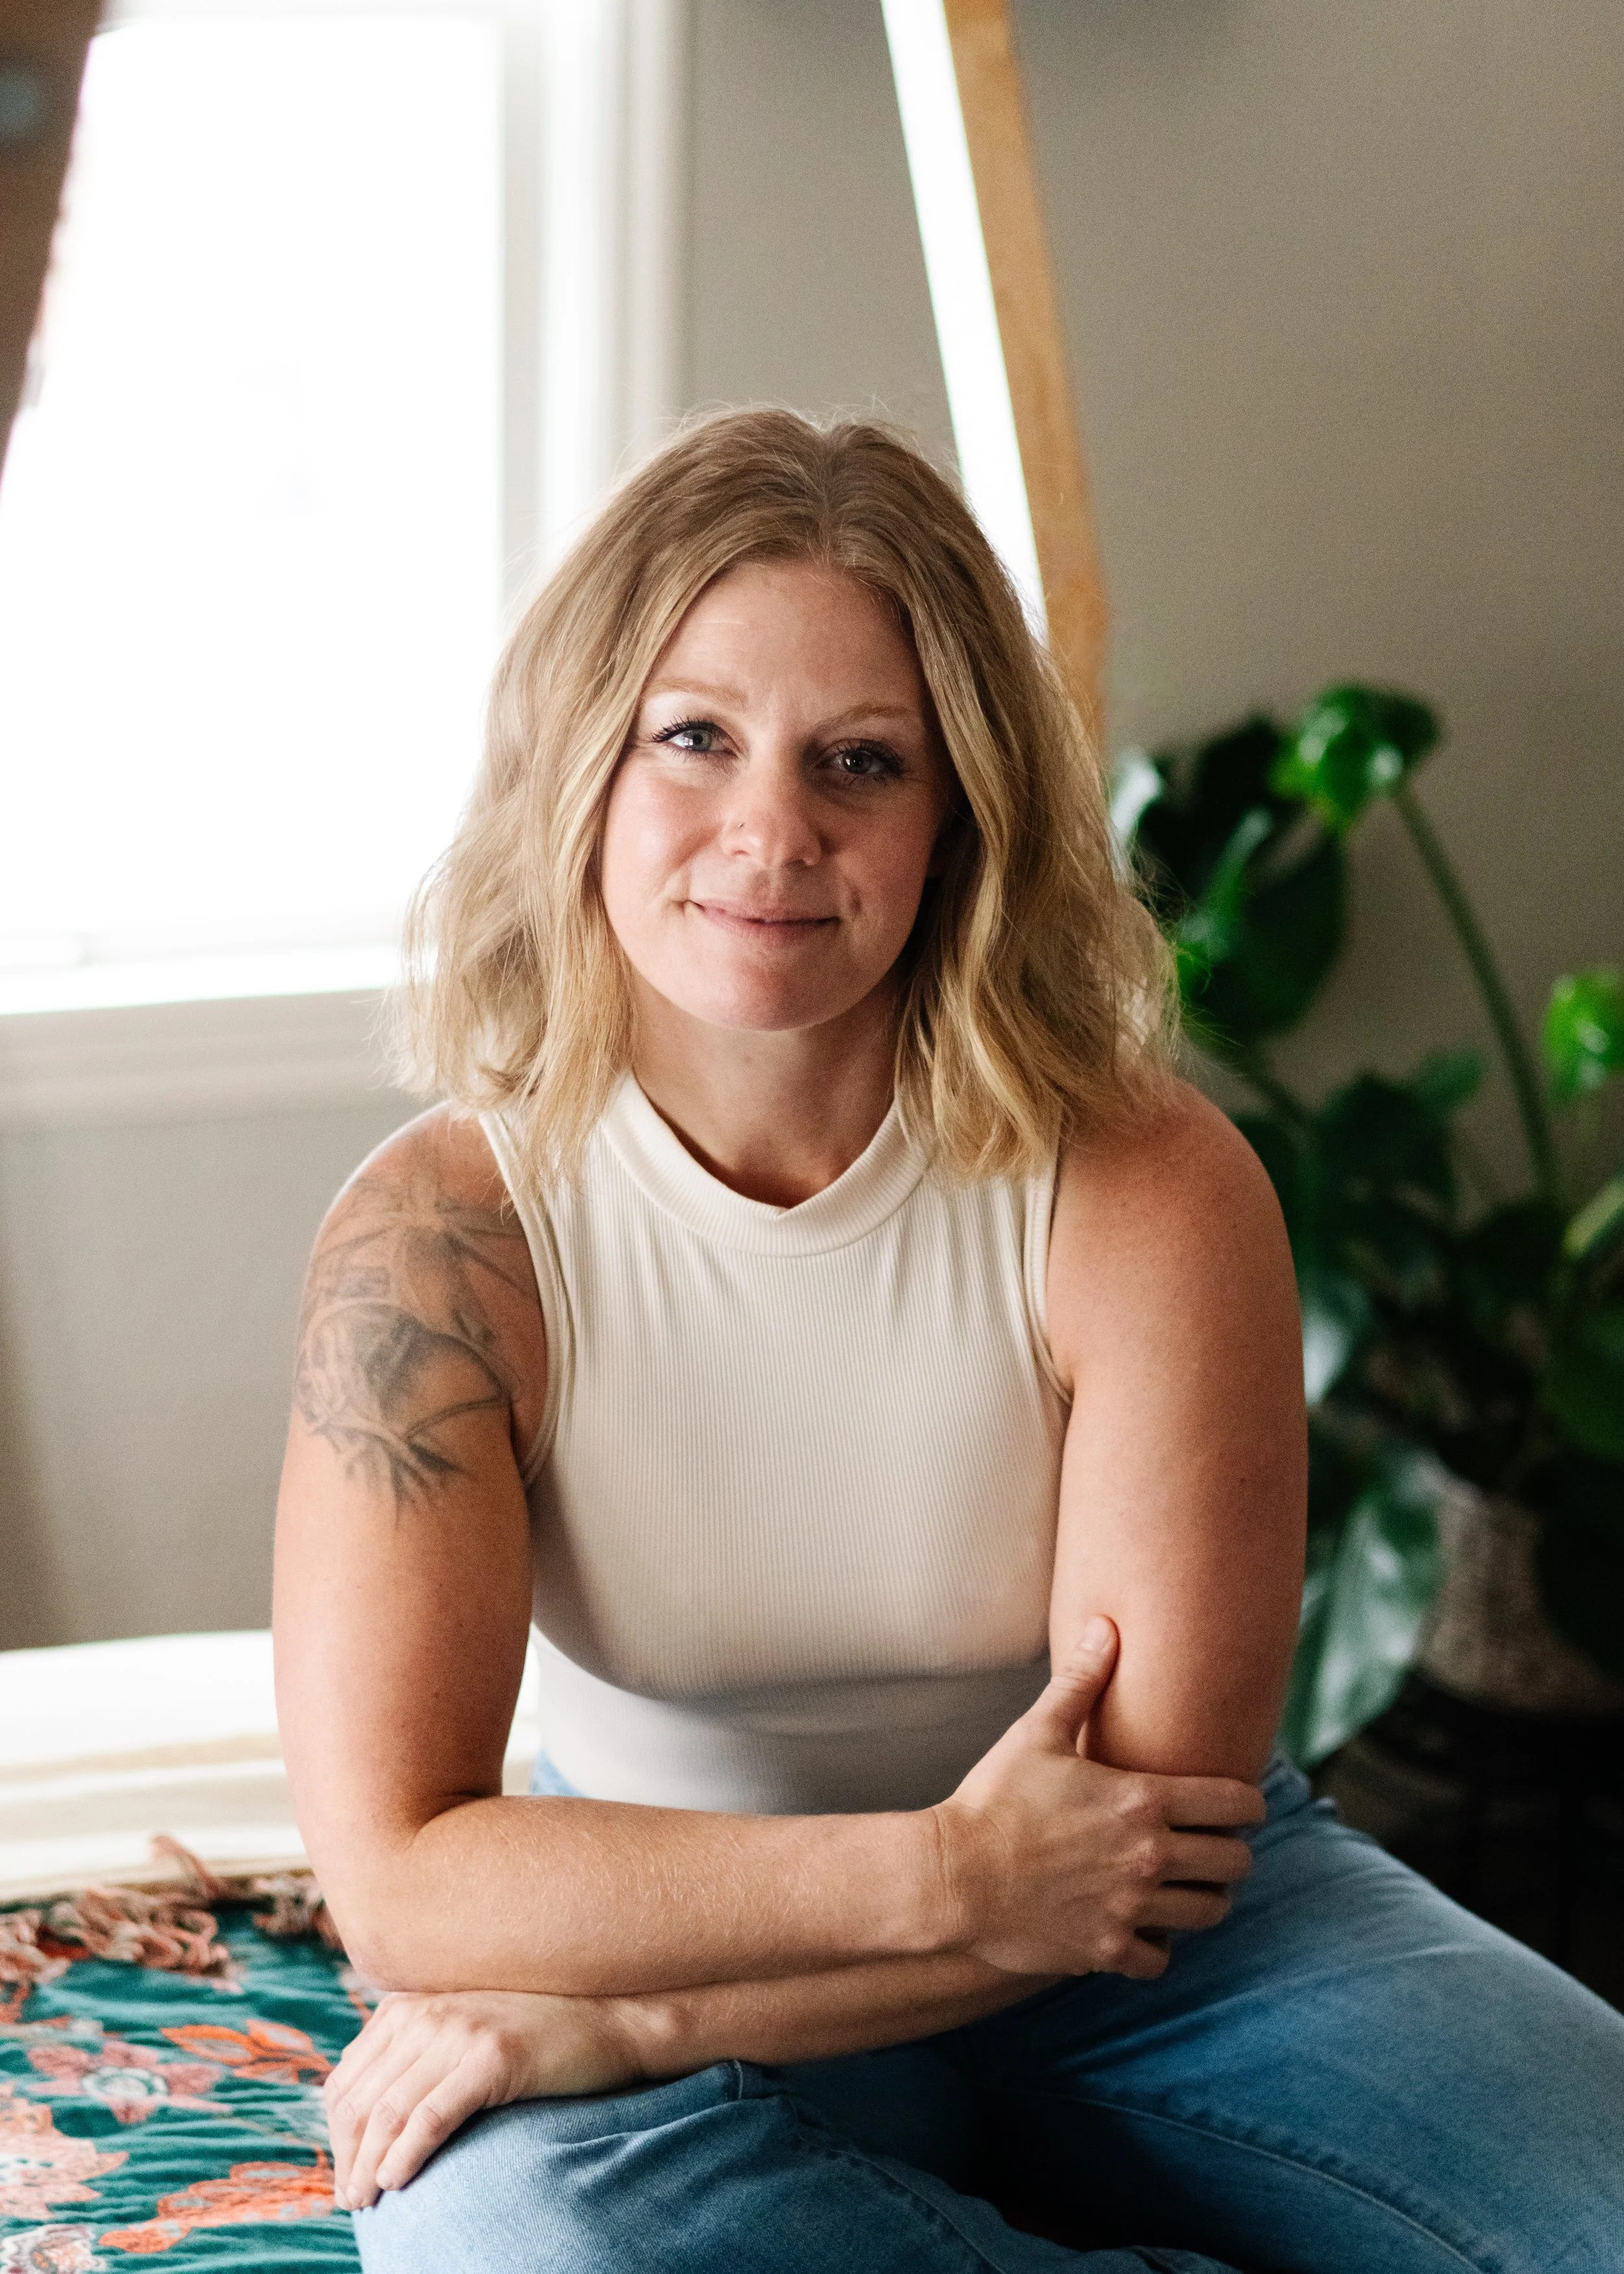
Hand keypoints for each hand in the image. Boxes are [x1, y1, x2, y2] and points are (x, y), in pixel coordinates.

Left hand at [325, 1988, 643, 2207]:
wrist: (603, 2024)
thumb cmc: (528, 2042)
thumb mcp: (458, 2038)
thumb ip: (411, 2060)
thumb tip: (358, 2119)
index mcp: (407, 2007)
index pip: (346, 2081)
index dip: (336, 2136)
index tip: (345, 2175)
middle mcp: (426, 2012)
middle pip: (361, 2100)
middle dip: (348, 2158)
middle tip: (351, 2201)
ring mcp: (459, 2031)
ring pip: (390, 2112)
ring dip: (369, 2166)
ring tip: (367, 2201)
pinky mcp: (491, 2057)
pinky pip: (431, 2116)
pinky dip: (406, 2154)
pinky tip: (397, 2180)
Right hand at [931, 1617, 1264, 1979]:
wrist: (951, 1876)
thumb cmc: (993, 1798)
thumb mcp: (1037, 1732)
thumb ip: (1080, 1682)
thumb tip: (1106, 1627)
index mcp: (1144, 1801)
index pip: (1237, 1804)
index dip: (1247, 1802)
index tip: (1238, 1804)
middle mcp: (1150, 1857)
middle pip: (1236, 1864)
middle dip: (1231, 1852)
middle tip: (1209, 1844)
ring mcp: (1131, 1908)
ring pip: (1209, 1913)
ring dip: (1201, 1897)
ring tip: (1182, 1884)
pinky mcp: (1106, 1950)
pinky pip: (1160, 1959)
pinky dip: (1156, 1945)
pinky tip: (1137, 1924)